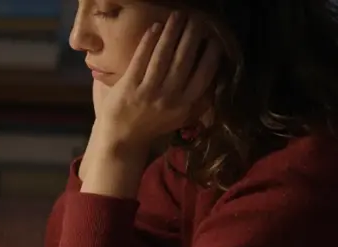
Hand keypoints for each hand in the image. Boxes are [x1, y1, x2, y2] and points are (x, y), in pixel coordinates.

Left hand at [92, 11, 222, 152]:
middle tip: (196, 19)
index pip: (204, 74)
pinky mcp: (128, 86)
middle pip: (184, 59)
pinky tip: (156, 27)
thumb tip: (215, 74)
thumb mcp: (181, 116)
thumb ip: (198, 100)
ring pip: (163, 55)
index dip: (211, 53)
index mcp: (185, 105)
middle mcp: (169, 98)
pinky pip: (141, 58)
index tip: (213, 37)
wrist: (122, 139)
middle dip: (192, 35)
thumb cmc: (153, 124)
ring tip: (177, 16)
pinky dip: (149, 40)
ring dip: (172, 32)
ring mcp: (148, 92)